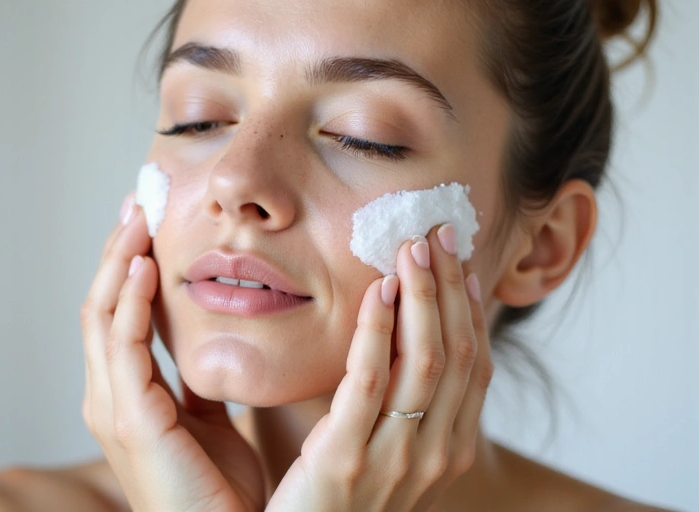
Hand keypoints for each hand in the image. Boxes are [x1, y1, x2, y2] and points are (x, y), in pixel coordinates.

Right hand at [80, 194, 264, 511]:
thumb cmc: (215, 490)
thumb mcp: (206, 423)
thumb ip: (196, 386)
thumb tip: (208, 350)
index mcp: (126, 395)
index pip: (119, 316)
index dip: (128, 268)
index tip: (148, 224)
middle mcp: (108, 396)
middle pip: (102, 306)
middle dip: (118, 252)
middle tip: (138, 203)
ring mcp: (111, 407)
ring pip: (103, 317)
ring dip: (119, 264)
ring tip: (139, 218)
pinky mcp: (130, 419)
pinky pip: (123, 348)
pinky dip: (131, 304)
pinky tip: (147, 268)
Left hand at [267, 224, 493, 511]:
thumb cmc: (336, 501)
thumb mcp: (385, 452)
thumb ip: (399, 405)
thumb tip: (401, 341)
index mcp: (448, 450)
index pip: (475, 366)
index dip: (469, 308)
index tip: (459, 262)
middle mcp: (434, 455)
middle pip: (460, 354)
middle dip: (451, 288)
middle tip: (438, 235)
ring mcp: (395, 460)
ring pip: (428, 361)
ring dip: (424, 296)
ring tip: (412, 249)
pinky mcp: (344, 459)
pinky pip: (370, 381)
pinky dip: (378, 328)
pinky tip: (376, 290)